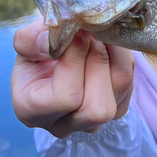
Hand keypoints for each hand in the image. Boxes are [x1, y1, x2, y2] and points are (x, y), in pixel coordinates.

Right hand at [11, 19, 133, 138]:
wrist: (55, 57)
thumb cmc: (37, 51)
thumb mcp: (26, 41)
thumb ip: (30, 39)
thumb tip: (49, 41)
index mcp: (32, 111)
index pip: (65, 98)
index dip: (76, 60)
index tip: (78, 31)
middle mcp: (63, 125)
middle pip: (97, 107)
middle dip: (99, 60)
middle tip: (92, 31)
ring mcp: (94, 121)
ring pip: (120, 89)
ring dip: (114, 54)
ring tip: (100, 33)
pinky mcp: (118, 108)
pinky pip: (130, 81)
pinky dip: (123, 57)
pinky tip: (108, 44)